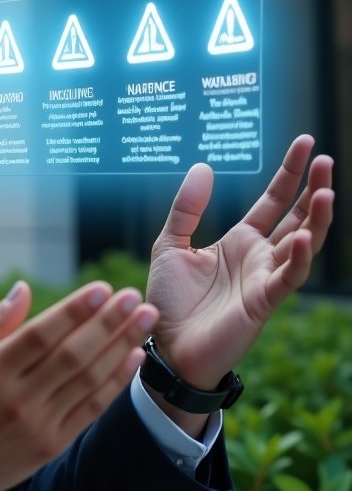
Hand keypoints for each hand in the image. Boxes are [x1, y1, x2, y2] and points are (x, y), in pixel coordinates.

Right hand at [0, 281, 156, 490]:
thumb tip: (24, 291)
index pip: (42, 334)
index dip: (75, 310)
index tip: (103, 289)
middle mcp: (17, 399)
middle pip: (73, 355)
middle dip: (109, 323)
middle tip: (137, 297)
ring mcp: (37, 425)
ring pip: (88, 381)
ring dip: (121, 347)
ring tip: (146, 320)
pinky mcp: (49, 445)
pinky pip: (90, 410)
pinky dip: (114, 384)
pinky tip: (132, 359)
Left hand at [146, 135, 333, 392]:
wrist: (165, 346)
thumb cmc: (169, 301)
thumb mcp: (169, 244)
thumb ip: (186, 208)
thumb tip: (203, 166)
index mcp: (239, 241)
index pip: (273, 201)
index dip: (289, 174)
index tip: (305, 143)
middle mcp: (259, 257)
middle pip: (296, 217)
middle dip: (312, 188)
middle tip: (324, 158)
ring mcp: (264, 278)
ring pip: (302, 244)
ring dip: (316, 219)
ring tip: (326, 191)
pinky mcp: (263, 302)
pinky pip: (288, 277)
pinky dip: (299, 258)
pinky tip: (304, 236)